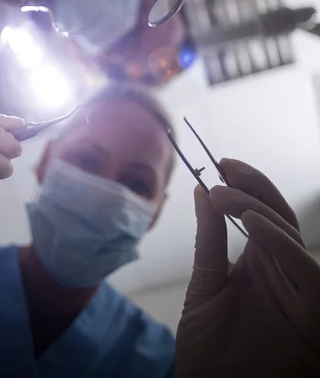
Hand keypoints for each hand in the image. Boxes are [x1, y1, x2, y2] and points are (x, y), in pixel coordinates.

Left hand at [176, 159, 319, 377]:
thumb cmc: (208, 347)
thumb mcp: (205, 285)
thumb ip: (209, 241)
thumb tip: (202, 191)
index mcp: (260, 261)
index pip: (262, 211)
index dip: (248, 184)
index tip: (223, 163)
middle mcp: (282, 270)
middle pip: (279, 216)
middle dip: (255, 188)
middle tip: (227, 168)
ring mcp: (299, 290)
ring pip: (292, 236)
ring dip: (259, 210)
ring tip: (226, 194)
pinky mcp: (313, 315)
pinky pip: (306, 272)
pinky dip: (282, 245)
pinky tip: (253, 224)